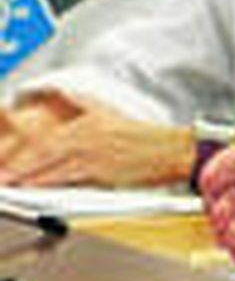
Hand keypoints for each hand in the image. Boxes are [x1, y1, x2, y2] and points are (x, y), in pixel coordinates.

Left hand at [0, 89, 192, 186]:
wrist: (172, 150)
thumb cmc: (142, 139)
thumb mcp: (107, 111)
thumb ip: (75, 103)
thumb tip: (47, 96)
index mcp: (88, 114)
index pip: (41, 124)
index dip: (15, 131)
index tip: (2, 133)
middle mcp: (87, 128)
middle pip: (38, 142)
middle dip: (11, 155)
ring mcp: (92, 147)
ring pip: (47, 158)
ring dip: (20, 169)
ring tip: (3, 178)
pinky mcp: (99, 166)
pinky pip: (63, 173)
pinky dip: (42, 179)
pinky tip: (26, 184)